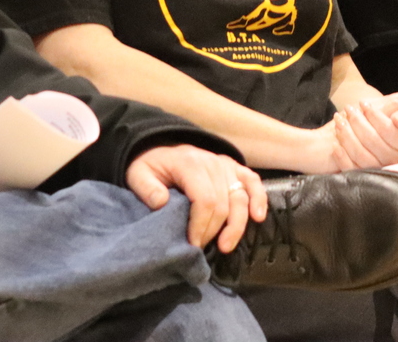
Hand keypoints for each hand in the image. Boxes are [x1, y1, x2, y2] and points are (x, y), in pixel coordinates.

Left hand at [127, 144, 266, 252]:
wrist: (161, 149)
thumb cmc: (151, 167)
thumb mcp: (138, 175)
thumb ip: (146, 188)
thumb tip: (161, 203)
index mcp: (190, 164)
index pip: (205, 199)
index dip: (201, 226)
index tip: (192, 245)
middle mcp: (212, 163)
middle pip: (223, 203)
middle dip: (214, 231)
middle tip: (201, 248)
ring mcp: (226, 165)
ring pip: (240, 197)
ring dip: (237, 225)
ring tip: (226, 245)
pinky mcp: (235, 168)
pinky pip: (253, 182)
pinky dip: (259, 199)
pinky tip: (258, 217)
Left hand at [332, 95, 397, 167]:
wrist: (366, 134)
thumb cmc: (377, 118)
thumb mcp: (390, 109)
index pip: (390, 130)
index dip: (376, 116)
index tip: (363, 103)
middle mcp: (395, 159)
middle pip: (374, 141)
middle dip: (358, 122)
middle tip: (348, 108)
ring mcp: (380, 168)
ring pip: (362, 155)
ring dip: (347, 136)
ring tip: (339, 120)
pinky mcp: (364, 175)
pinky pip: (352, 169)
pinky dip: (342, 157)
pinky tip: (336, 146)